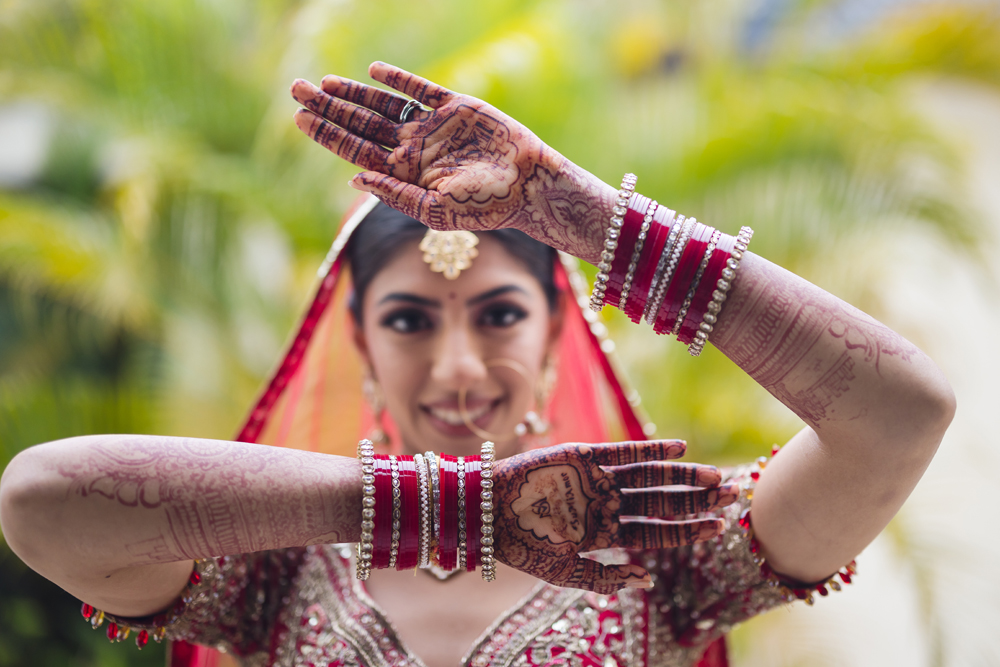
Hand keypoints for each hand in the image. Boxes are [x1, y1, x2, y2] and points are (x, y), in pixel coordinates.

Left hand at [289, 62, 616, 262]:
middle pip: (360, 125)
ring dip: (353, 93)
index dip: (327, 133)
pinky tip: (374, 72)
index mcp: (404, 174)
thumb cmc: (486, 206)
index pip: (356, 150)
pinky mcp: (456, 106)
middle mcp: (413, 149)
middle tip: (295, 89)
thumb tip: (354, 177)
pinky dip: (398, 81)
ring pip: (383, 105)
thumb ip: (395, 195)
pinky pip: (421, 90)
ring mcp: (433, 127)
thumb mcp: (435, 210)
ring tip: (322, 82)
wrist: (529, 185)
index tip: (299, 118)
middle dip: (328, 108)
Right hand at [490, 440, 736, 593]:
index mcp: (605, 534)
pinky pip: (623, 452)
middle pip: (662, 502)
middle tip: (733, 494)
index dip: (689, 529)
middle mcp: (607, 505)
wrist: (486, 514)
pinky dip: (651, 450)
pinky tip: (679, 449)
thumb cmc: (521, 546)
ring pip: (650, 477)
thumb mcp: (564, 571)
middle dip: (697, 500)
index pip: (657, 532)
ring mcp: (597, 480)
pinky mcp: (583, 456)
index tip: (721, 526)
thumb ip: (604, 575)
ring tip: (715, 476)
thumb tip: (646, 577)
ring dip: (683, 476)